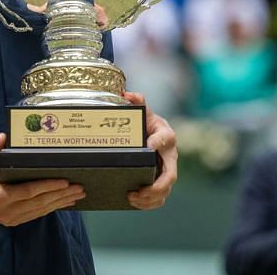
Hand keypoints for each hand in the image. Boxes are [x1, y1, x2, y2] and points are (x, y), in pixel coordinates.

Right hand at [0, 133, 85, 226]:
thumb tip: (5, 137)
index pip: (29, 192)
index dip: (48, 186)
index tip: (64, 181)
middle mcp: (6, 211)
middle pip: (40, 203)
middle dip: (61, 195)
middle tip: (79, 188)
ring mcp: (11, 218)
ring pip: (41, 211)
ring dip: (60, 203)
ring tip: (77, 195)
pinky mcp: (13, 221)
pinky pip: (36, 214)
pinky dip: (50, 208)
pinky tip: (62, 203)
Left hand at [123, 91, 176, 208]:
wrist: (152, 134)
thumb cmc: (148, 123)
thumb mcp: (144, 112)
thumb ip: (137, 102)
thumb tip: (129, 94)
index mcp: (166, 137)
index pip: (166, 139)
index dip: (158, 142)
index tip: (148, 145)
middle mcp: (171, 156)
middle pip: (170, 175)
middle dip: (156, 185)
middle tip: (138, 190)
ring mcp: (168, 170)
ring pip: (166, 190)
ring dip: (150, 198)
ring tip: (131, 197)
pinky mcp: (162, 182)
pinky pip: (161, 197)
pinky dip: (149, 204)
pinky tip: (134, 203)